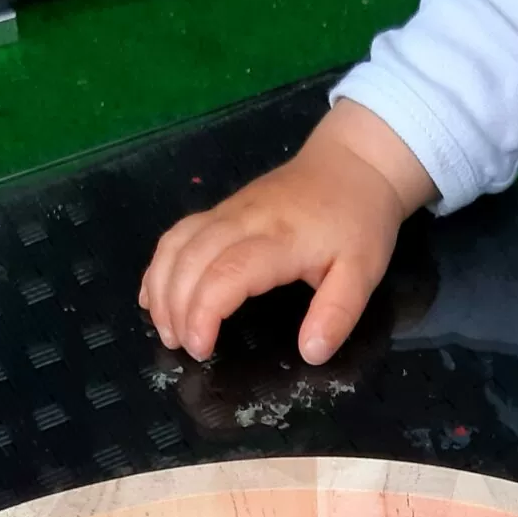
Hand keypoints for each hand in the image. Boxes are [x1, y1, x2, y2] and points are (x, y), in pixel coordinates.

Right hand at [138, 99, 435, 364]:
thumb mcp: (363, 272)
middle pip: (189, 261)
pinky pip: (177, 234)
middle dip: (175, 309)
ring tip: (165, 330)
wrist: (353, 163)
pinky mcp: (221, 208)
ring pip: (175, 245)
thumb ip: (338, 313)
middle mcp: (243, 221)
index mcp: (279, 239)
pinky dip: (159, 266)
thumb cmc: (359, 221)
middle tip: (181, 348)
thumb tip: (311, 353)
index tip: (200, 348)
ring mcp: (228, 211)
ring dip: (161, 289)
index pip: (225, 274)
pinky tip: (154, 296)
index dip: (203, 313)